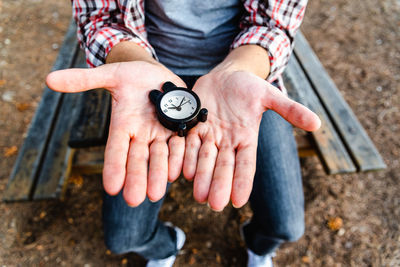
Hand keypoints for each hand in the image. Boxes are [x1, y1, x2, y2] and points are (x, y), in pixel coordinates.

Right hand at [46, 61, 185, 205]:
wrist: (157, 75)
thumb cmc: (130, 76)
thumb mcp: (109, 74)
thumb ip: (83, 80)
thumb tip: (49, 79)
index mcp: (123, 124)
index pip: (115, 149)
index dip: (113, 167)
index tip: (111, 188)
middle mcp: (142, 134)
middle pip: (138, 159)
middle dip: (137, 178)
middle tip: (135, 200)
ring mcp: (161, 133)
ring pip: (160, 156)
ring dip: (158, 174)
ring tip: (156, 193)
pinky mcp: (180, 128)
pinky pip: (180, 145)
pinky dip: (179, 158)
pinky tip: (178, 173)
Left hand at [184, 69, 320, 210]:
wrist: (225, 76)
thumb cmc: (249, 86)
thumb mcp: (269, 95)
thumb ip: (289, 109)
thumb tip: (317, 123)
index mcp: (246, 138)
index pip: (246, 164)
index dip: (242, 181)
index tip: (239, 201)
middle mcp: (227, 142)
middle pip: (223, 166)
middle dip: (219, 184)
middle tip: (214, 205)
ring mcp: (208, 135)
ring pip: (203, 158)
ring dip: (200, 176)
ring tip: (198, 195)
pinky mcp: (192, 126)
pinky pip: (187, 143)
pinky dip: (184, 157)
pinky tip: (180, 172)